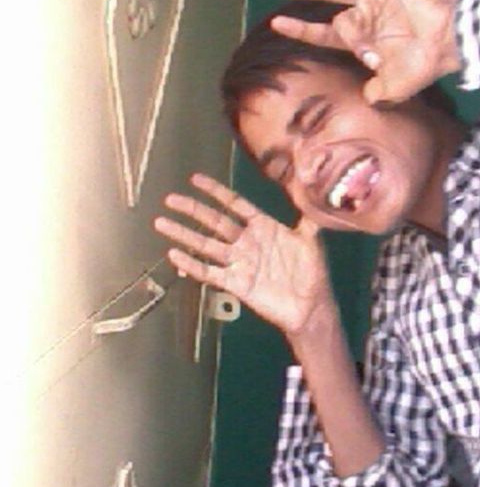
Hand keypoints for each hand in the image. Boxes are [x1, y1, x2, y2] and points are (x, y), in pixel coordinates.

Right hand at [154, 175, 333, 335]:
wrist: (310, 306)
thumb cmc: (311, 272)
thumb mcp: (310, 240)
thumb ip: (306, 216)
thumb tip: (310, 187)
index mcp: (263, 227)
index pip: (235, 204)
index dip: (216, 192)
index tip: (195, 179)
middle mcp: (246, 242)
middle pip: (214, 221)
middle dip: (192, 209)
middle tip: (170, 199)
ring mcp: (238, 262)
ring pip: (206, 244)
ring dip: (184, 234)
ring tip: (161, 223)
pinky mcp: (235, 283)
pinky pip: (209, 272)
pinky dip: (191, 265)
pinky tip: (174, 255)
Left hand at [265, 0, 460, 104]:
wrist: (444, 43)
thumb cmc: (421, 67)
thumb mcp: (392, 89)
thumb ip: (374, 93)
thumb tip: (365, 98)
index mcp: (361, 43)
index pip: (323, 35)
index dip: (300, 29)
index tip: (277, 23)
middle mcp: (362, 18)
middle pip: (323, 10)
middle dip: (298, 2)